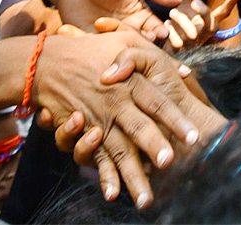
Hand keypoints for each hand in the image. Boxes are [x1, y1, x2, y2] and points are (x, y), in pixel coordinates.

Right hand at [34, 32, 199, 207]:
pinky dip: (102, 176)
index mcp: (129, 82)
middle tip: (170, 162)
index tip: (193, 135)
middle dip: (154, 146)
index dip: (175, 118)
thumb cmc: (93, 50)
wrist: (48, 61)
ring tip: (147, 198)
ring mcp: (97, 122)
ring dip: (133, 175)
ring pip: (118, 151)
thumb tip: (185, 71)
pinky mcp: (84, 135)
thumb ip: (155, 56)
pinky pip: (92, 159)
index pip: (157, 101)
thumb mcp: (126, 42)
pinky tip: (113, 194)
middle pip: (138, 127)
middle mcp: (114, 104)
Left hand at [51, 0, 182, 40]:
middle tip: (151, 46)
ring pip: (126, 53)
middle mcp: (131, 32)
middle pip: (145, 46)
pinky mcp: (95, 47)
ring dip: (129, 53)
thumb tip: (179, 0)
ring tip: (129, 47)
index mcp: (143, 18)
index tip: (166, 33)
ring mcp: (113, 42)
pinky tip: (107, 49)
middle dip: (150, 48)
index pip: (159, 30)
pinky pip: (102, 54)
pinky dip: (106, 53)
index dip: (165, 33)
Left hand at [165, 0, 240, 49]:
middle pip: (211, 21)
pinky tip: (167, 26)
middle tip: (193, 2)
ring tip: (171, 13)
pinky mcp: (183, 51)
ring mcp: (195, 42)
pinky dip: (171, 31)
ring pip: (192, 31)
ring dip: (181, 20)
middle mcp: (206, 32)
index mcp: (210, 21)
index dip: (232, 1)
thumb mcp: (188, 4)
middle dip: (202, 10)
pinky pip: (178, 40)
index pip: (224, 11)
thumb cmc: (183, 23)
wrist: (171, 47)